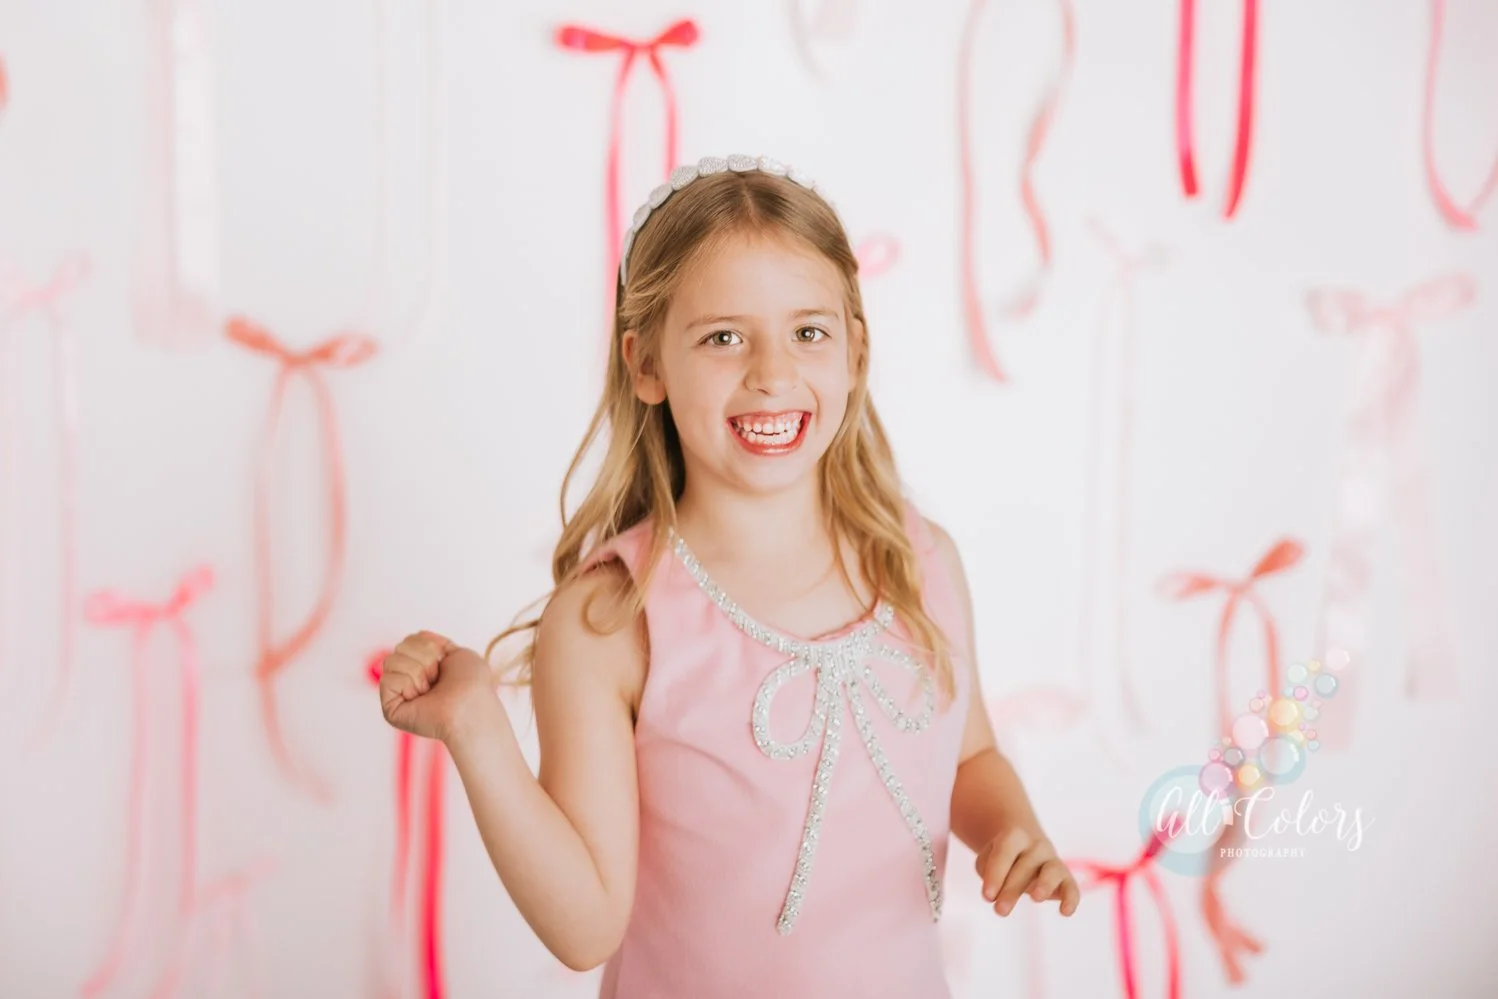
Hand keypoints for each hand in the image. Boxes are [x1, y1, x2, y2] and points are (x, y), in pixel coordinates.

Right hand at [378, 630, 496, 743]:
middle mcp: (409, 679)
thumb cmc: (473, 685)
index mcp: (424, 668)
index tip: (443, 661)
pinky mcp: (390, 708)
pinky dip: (408, 684)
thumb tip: (419, 634)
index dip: (429, 646)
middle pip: (400, 647)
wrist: (472, 707)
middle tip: (438, 678)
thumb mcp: (460, 654)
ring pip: (391, 660)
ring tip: (430, 689)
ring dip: (417, 671)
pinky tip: (419, 697)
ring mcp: (398, 694)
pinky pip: (388, 679)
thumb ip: (438, 643)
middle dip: (424, 657)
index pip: (410, 639)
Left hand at [975, 827, 1080, 916]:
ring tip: (1035, 899)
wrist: (1024, 848)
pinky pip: (1071, 887)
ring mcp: (1052, 860)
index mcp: (1014, 836)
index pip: (1005, 851)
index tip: (987, 897)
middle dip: (1012, 890)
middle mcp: (1036, 845)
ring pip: (1052, 871)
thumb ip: (987, 870)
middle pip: (1025, 866)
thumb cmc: (1002, 859)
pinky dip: (1071, 898)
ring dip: (1045, 884)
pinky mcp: (1065, 878)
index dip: (996, 873)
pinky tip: (1065, 912)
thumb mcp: (987, 860)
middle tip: (1000, 911)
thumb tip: (995, 890)